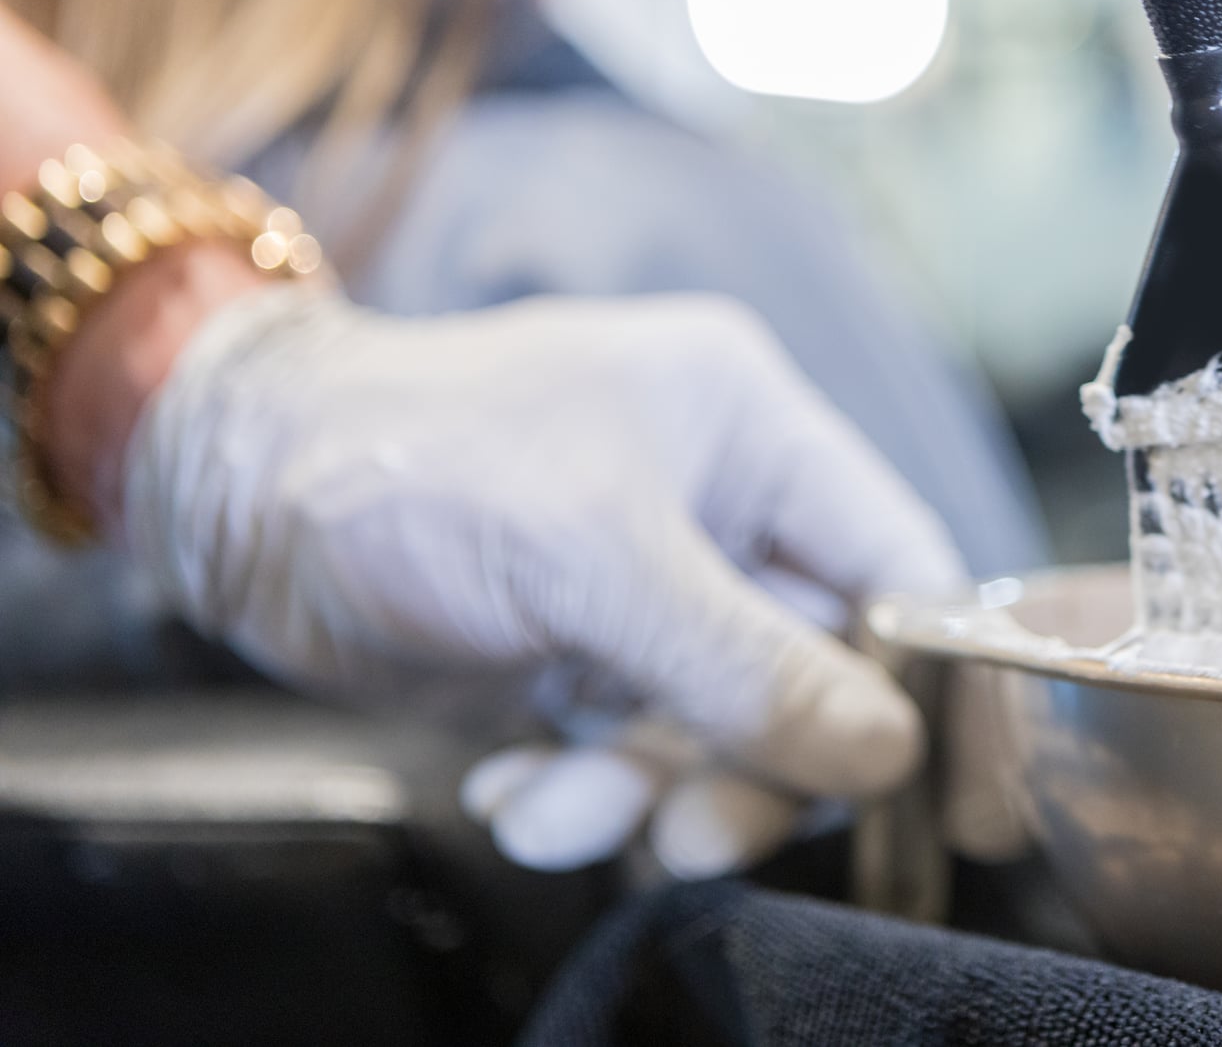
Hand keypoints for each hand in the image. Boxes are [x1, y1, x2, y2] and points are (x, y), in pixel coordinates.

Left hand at [123, 288, 1021, 873]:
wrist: (233, 491)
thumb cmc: (410, 460)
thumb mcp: (591, 555)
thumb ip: (745, 662)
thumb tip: (886, 751)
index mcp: (755, 430)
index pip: (898, 567)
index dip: (931, 685)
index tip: (946, 801)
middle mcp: (722, 506)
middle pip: (816, 672)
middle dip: (751, 764)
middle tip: (690, 832)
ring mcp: (655, 585)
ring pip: (720, 730)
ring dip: (643, 790)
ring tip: (547, 813)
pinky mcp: (587, 651)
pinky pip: (637, 750)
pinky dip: (584, 788)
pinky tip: (515, 784)